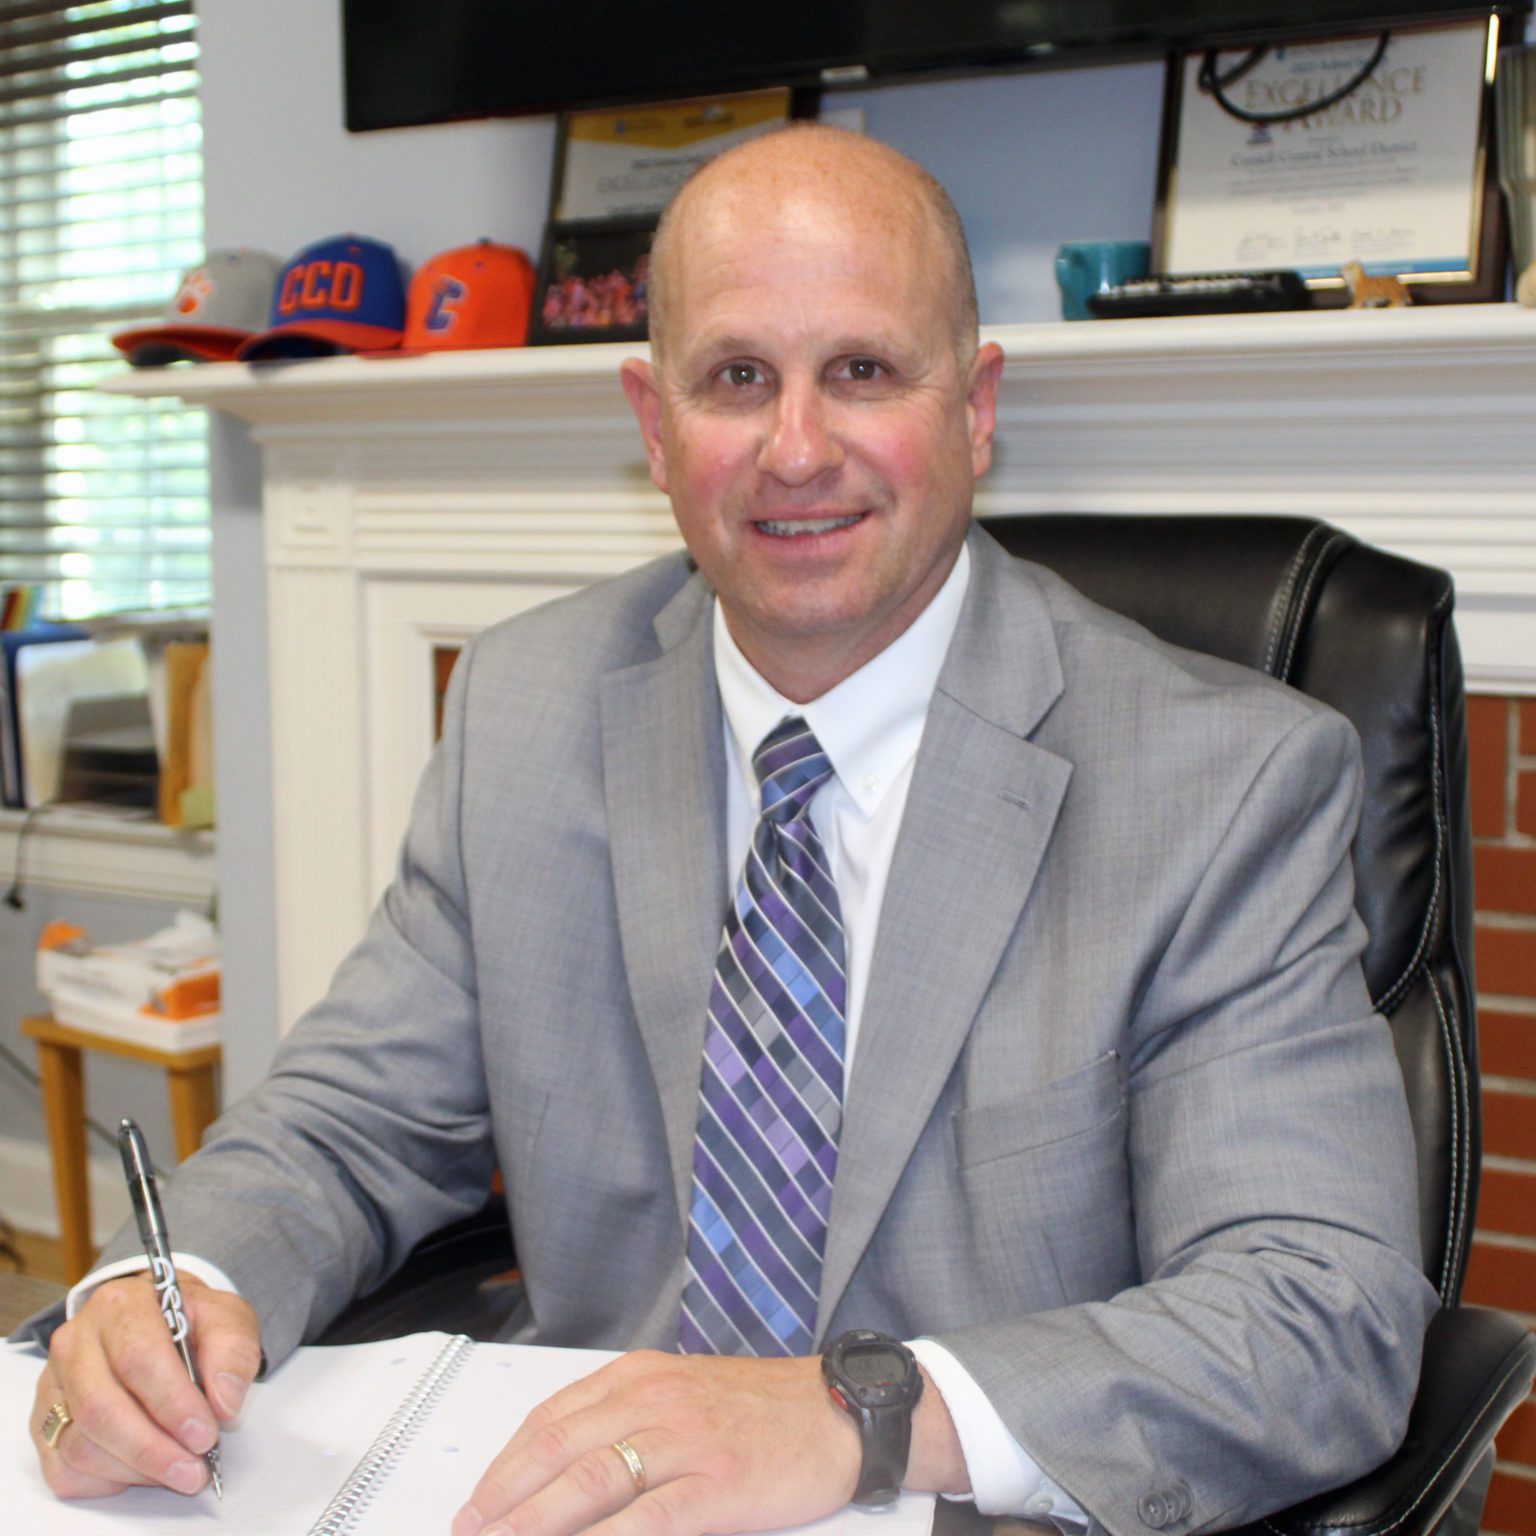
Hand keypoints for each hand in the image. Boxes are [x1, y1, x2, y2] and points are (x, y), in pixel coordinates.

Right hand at [31, 1271, 261, 1499]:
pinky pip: (64, 1469)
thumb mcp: (226, 1317)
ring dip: (134, 1468)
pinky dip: (106, 1481)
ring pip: (79, 1444)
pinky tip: (143, 1470)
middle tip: (192, 1469)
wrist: (157, 1322)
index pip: (138, 1356)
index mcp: (120, 1305)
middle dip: (151, 1448)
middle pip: (100, 1406)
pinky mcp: (43, 1423)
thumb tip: (224, 1402)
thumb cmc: (189, 1322)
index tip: (204, 1434)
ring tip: (178, 1470)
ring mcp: (53, 1385)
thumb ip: (233, 1350)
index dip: (172, 1402)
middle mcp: (76, 1342)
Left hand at [451, 1349, 967, 1535]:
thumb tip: (564, 1467)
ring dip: (534, 1524)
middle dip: (503, 1500)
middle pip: (557, 1451)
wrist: (841, 1411)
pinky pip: (645, 1520)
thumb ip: (628, 1420)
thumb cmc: (763, 1410)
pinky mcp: (716, 1484)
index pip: (551, 1419)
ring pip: (589, 1483)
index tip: (476, 1504)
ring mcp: (685, 1441)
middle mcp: (654, 1400)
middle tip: (469, 1534)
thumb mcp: (686, 1394)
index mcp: (641, 1376)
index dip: (505, 1467)